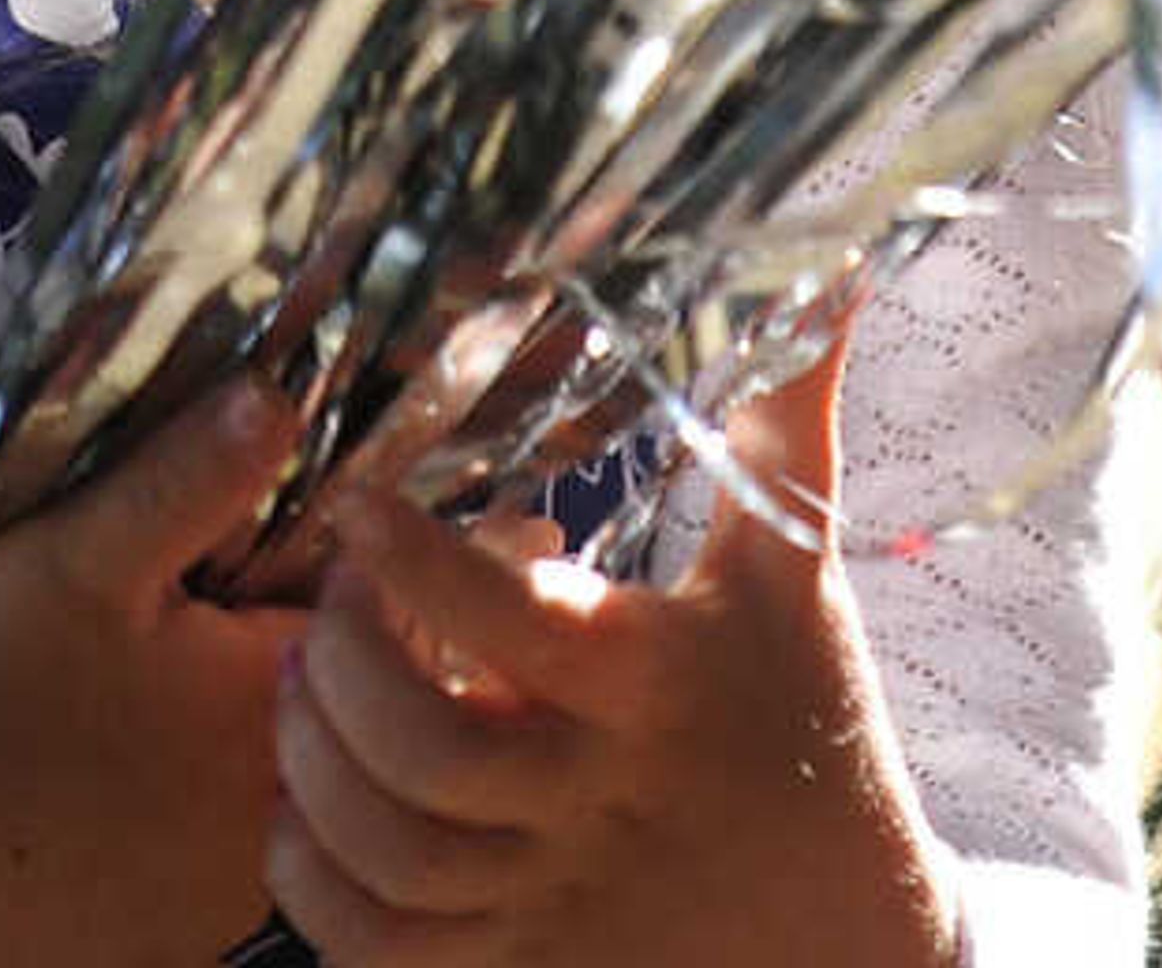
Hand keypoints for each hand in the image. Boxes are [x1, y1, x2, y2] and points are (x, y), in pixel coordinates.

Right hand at [0, 375, 306, 964]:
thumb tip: (282, 396)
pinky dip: (169, 835)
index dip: (319, 570)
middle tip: (182, 621)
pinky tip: (96, 797)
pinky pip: (197, 878)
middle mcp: (264, 823)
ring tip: (128, 706)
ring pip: (260, 800)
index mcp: (263, 709)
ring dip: (221, 751)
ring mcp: (210, 908)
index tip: (262, 544)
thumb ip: (190, 478)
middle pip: (319, 718)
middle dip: (274, 662)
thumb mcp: (73, 556)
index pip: (355, 624)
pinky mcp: (152, 957)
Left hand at [262, 341, 964, 967]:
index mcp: (654, 685)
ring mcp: (555, 901)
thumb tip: (831, 263)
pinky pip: (385, 955)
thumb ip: (784, 415)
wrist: (861, 938)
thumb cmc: (814, 716)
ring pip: (390, 855)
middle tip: (330, 599)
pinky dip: (320, 889)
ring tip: (301, 688)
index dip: (414, 559)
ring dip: (316, 769)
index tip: (364, 501)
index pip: (508, 619)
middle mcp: (595, 799)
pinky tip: (308, 814)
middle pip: (423, 749)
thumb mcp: (796, 567)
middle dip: (346, 664)